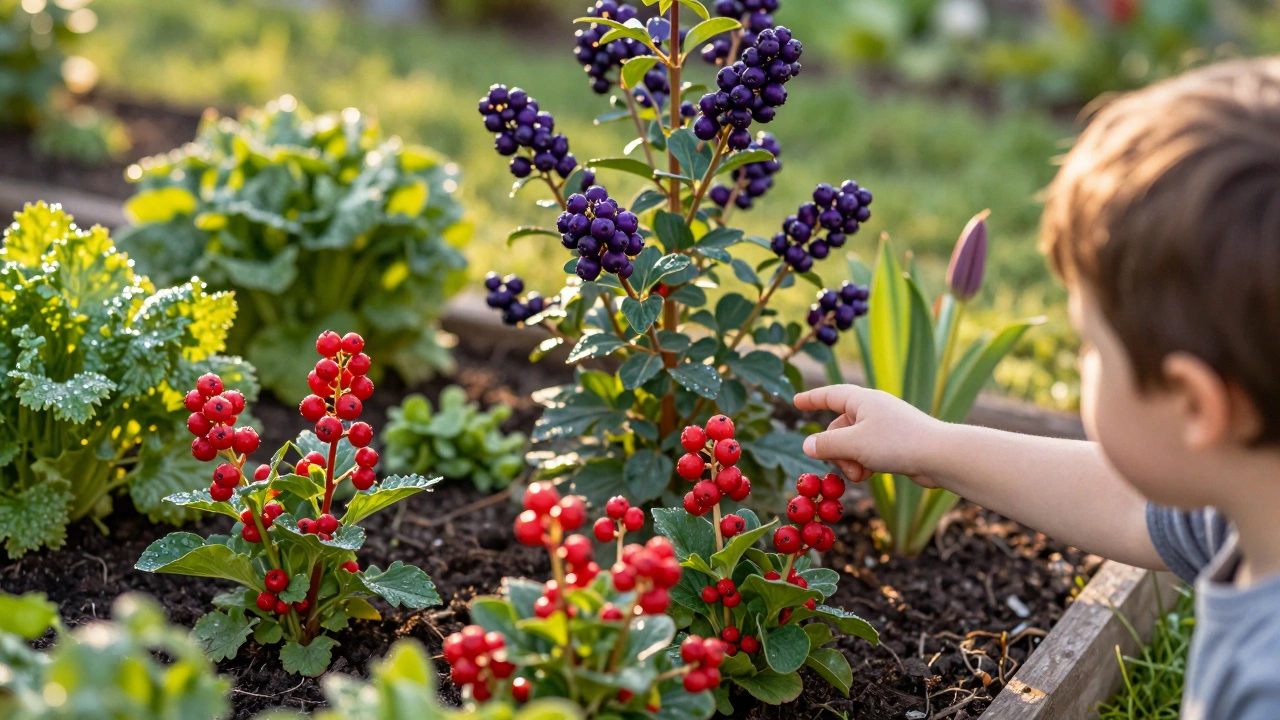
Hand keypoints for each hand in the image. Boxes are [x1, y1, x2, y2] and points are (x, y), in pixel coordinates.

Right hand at [794, 385, 944, 487]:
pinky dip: (863, 464)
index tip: (795, 402)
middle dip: (835, 450)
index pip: (829, 395)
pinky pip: (866, 452)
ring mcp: (883, 427)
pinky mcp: (893, 444)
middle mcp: (872, 409)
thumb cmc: (896, 443)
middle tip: (845, 465)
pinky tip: (870, 475)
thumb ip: (826, 445)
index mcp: (862, 400)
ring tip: (861, 473)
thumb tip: (806, 446)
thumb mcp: (853, 444)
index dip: (811, 399)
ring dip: (849, 461)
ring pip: (851, 444)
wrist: (939, 456)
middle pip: (837, 428)